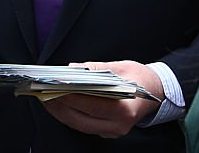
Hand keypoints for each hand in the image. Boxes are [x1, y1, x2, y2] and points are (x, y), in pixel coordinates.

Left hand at [41, 60, 163, 137]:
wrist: (156, 92)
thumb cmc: (139, 78)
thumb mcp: (120, 67)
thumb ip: (95, 69)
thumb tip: (72, 69)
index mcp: (125, 109)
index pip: (92, 105)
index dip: (70, 97)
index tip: (52, 87)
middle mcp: (119, 125)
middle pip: (81, 119)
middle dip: (59, 106)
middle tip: (41, 92)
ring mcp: (114, 131)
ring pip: (80, 125)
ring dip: (60, 112)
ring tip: (44, 97)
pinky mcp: (108, 131)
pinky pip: (84, 125)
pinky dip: (69, 115)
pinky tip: (58, 104)